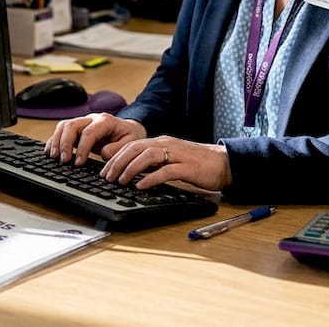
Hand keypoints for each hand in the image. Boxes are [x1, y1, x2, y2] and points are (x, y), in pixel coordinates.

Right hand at [44, 113, 145, 165]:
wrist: (129, 129)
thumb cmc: (130, 136)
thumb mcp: (131, 143)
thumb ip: (118, 149)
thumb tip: (103, 154)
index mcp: (105, 121)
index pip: (89, 132)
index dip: (82, 148)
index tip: (78, 163)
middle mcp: (91, 119)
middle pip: (72, 125)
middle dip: (64, 143)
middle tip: (63, 160)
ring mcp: (83, 122)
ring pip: (64, 126)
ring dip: (56, 141)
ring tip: (53, 157)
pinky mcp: (77, 129)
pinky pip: (61, 131)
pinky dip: (53, 141)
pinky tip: (49, 152)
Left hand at [99, 136, 231, 192]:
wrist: (224, 163)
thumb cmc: (197, 163)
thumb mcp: (171, 159)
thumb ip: (154, 162)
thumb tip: (133, 171)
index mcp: (161, 142)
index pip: (132, 145)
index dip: (116, 156)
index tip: (105, 169)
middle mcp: (166, 144)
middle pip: (135, 148)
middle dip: (117, 162)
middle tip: (107, 176)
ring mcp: (177, 155)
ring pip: (147, 156)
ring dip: (130, 168)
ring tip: (120, 180)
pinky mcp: (187, 167)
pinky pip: (165, 171)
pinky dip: (151, 178)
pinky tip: (141, 186)